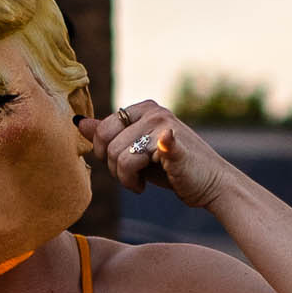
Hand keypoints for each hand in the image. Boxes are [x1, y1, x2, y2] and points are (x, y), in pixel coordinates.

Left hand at [80, 102, 225, 206]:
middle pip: (107, 143)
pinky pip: (141, 156)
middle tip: (133, 178)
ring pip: (119, 158)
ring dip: (127, 180)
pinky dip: (141, 168)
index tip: (123, 167)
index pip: (101, 130)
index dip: (105, 155)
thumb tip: (79, 122)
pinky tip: (161, 168)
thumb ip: (109, 136)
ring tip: (143, 183)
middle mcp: (153, 111)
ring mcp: (163, 124)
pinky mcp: (171, 144)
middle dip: (114, 168)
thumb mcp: (137, 151)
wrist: (212, 185)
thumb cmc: (172, 169)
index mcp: (143, 108)